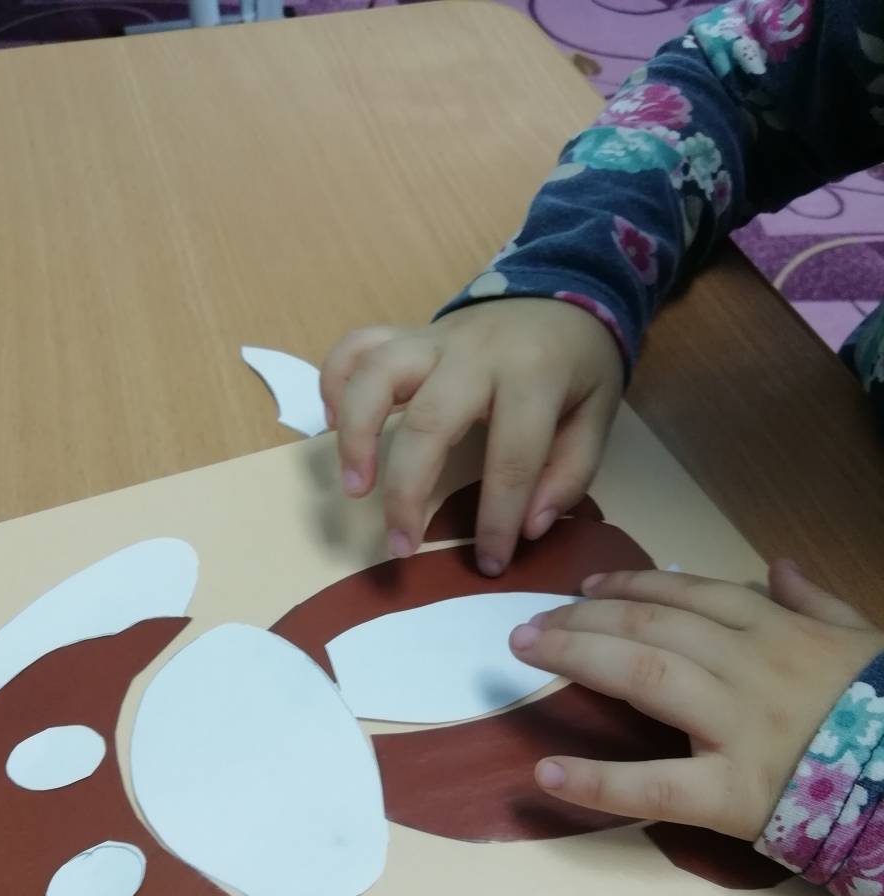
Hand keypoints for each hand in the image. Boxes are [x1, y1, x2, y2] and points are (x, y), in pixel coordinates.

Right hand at [320, 298, 623, 575]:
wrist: (562, 295)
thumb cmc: (578, 367)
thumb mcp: (599, 416)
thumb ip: (571, 471)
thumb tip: (528, 528)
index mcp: (533, 376)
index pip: (511, 459)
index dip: (497, 520)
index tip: (488, 563)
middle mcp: (475, 354)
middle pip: (428, 424)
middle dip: (408, 493)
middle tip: (401, 546)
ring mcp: (434, 340)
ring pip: (375, 375)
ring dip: (354, 434)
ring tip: (354, 487)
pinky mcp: (407, 335)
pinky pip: (356, 347)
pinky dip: (334, 383)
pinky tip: (333, 425)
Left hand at [509, 561, 883, 840]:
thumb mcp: (862, 639)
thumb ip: (816, 600)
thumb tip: (776, 566)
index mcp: (777, 630)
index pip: (689, 594)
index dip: (629, 586)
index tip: (584, 588)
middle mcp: (749, 667)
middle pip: (652, 626)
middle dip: (583, 617)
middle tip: (530, 622)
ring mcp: (739, 727)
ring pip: (646, 676)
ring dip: (578, 655)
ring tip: (524, 651)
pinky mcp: (733, 792)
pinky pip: (656, 785)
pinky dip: (598, 781)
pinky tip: (547, 773)